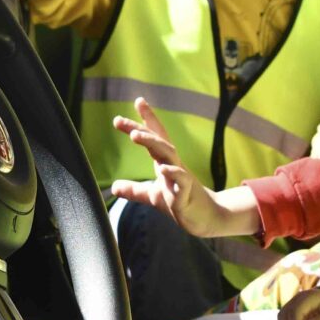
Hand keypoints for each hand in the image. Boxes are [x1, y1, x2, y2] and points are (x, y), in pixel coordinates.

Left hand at [107, 99, 260, 238]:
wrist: (205, 218)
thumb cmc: (180, 203)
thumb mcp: (153, 196)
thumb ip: (135, 190)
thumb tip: (114, 187)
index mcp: (165, 162)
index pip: (156, 137)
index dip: (147, 120)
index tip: (139, 101)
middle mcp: (174, 165)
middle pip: (157, 142)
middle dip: (140, 129)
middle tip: (119, 121)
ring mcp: (182, 178)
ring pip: (168, 155)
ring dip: (152, 143)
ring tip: (135, 135)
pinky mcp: (187, 194)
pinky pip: (182, 181)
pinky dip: (173, 174)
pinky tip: (162, 169)